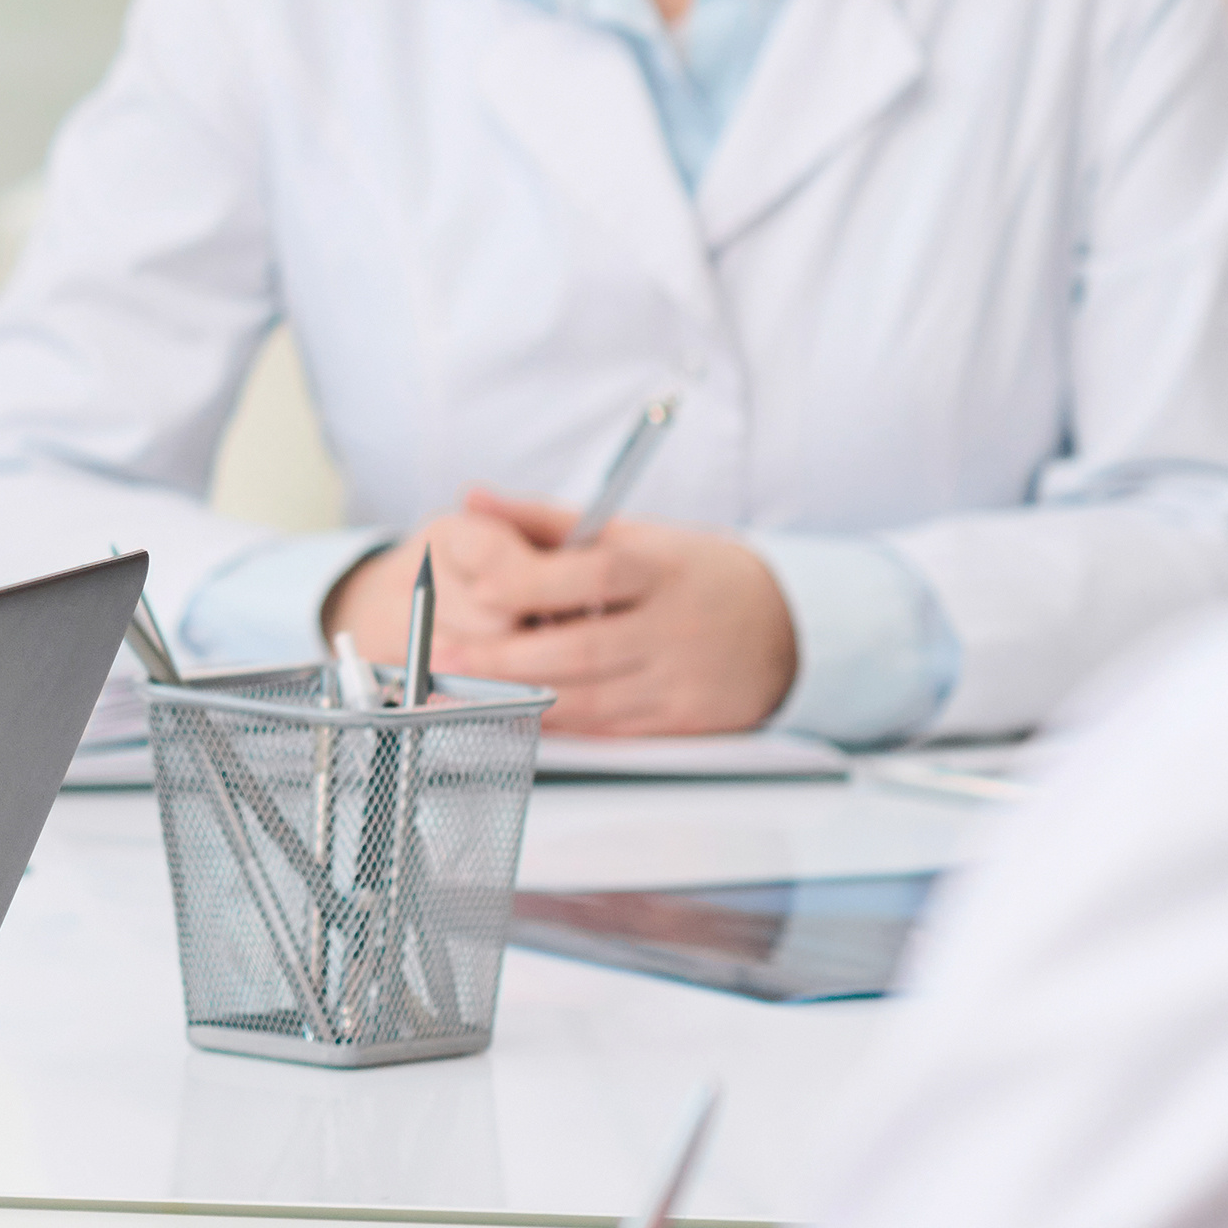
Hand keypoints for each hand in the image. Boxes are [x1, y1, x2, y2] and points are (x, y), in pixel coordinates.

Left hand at [329, 499, 798, 738]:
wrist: (786, 628)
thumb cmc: (692, 574)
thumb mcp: (633, 533)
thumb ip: (547, 519)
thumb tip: (475, 499)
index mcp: (662, 569)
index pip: (593, 575)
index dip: (530, 586)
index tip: (477, 592)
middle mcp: (673, 626)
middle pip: (582, 648)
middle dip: (502, 659)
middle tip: (441, 657)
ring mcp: (679, 679)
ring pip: (588, 697)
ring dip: (516, 697)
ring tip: (457, 689)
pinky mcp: (680, 721)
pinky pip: (606, 728)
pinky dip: (555, 723)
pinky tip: (512, 712)